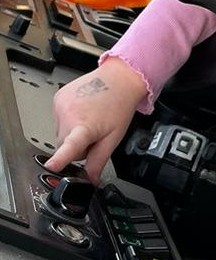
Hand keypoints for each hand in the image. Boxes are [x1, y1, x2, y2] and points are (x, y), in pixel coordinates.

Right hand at [47, 58, 148, 182]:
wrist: (119, 79)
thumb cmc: (119, 105)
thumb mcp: (113, 138)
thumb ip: (99, 161)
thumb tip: (90, 180)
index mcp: (85, 127)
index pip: (70, 146)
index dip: (60, 158)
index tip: (52, 166)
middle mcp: (69, 115)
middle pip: (64, 145)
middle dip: (77, 145)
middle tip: (94, 133)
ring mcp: (60, 106)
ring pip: (60, 133)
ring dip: (72, 131)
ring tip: (90, 118)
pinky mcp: (56, 99)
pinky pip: (58, 119)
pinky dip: (69, 119)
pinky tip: (83, 110)